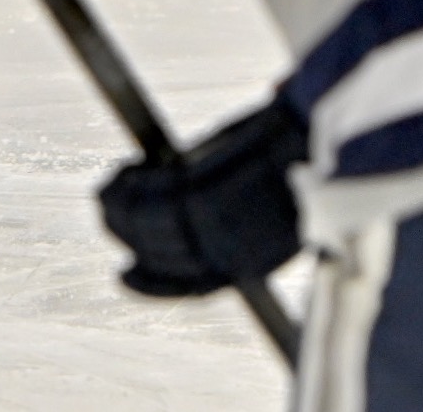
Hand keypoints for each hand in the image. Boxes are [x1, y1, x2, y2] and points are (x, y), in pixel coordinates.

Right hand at [97, 95, 307, 296]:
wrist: (316, 135)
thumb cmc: (304, 162)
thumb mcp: (278, 207)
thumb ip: (240, 222)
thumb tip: (206, 215)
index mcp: (255, 263)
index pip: (192, 287)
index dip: (153, 284)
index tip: (123, 274)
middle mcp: (231, 251)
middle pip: (161, 253)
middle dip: (125, 234)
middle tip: (105, 209)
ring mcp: (215, 223)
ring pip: (149, 224)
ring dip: (120, 205)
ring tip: (108, 187)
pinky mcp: (201, 190)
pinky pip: (152, 194)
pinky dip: (131, 183)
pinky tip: (125, 169)